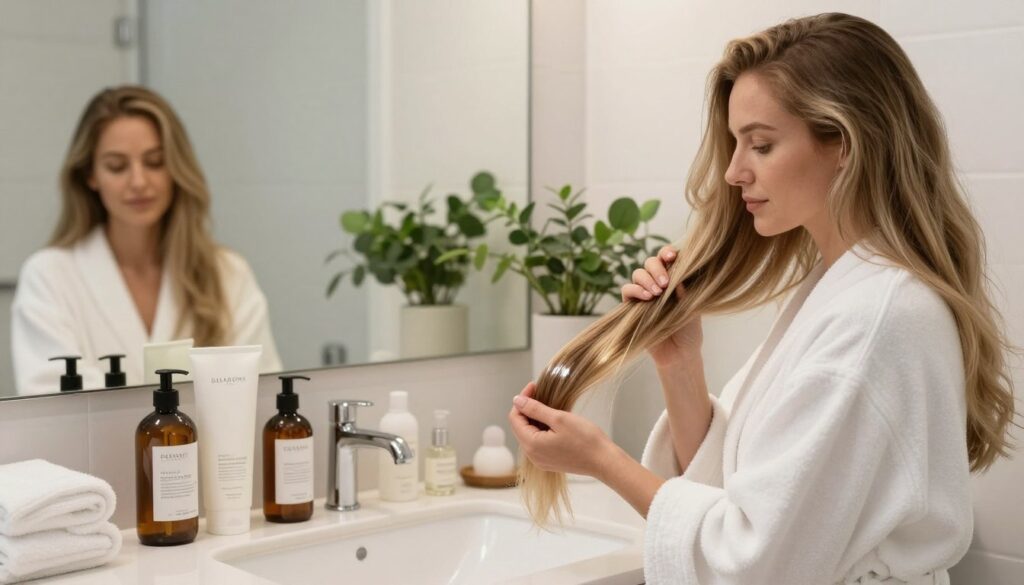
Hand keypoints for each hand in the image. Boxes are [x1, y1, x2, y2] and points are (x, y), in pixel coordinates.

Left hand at [508, 382, 618, 478]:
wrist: (604, 461)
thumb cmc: (585, 440)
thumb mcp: (559, 418)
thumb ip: (535, 409)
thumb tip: (517, 400)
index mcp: (531, 445)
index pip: (515, 418)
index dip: (522, 400)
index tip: (534, 386)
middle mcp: (532, 455)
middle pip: (520, 426)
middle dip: (527, 408)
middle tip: (541, 392)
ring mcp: (541, 460)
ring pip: (530, 433)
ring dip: (535, 418)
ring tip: (549, 405)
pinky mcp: (550, 461)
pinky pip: (539, 441)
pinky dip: (542, 428)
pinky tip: (554, 420)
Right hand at [620, 246, 703, 367]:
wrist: (679, 354)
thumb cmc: (689, 331)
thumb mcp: (693, 309)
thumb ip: (685, 293)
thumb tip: (677, 277)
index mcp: (675, 279)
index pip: (668, 258)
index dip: (668, 252)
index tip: (673, 256)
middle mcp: (659, 283)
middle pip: (651, 262)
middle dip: (657, 268)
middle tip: (665, 283)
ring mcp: (644, 293)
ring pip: (638, 273)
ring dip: (646, 279)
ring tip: (656, 293)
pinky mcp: (632, 306)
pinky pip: (627, 290)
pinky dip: (635, 290)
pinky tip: (646, 297)